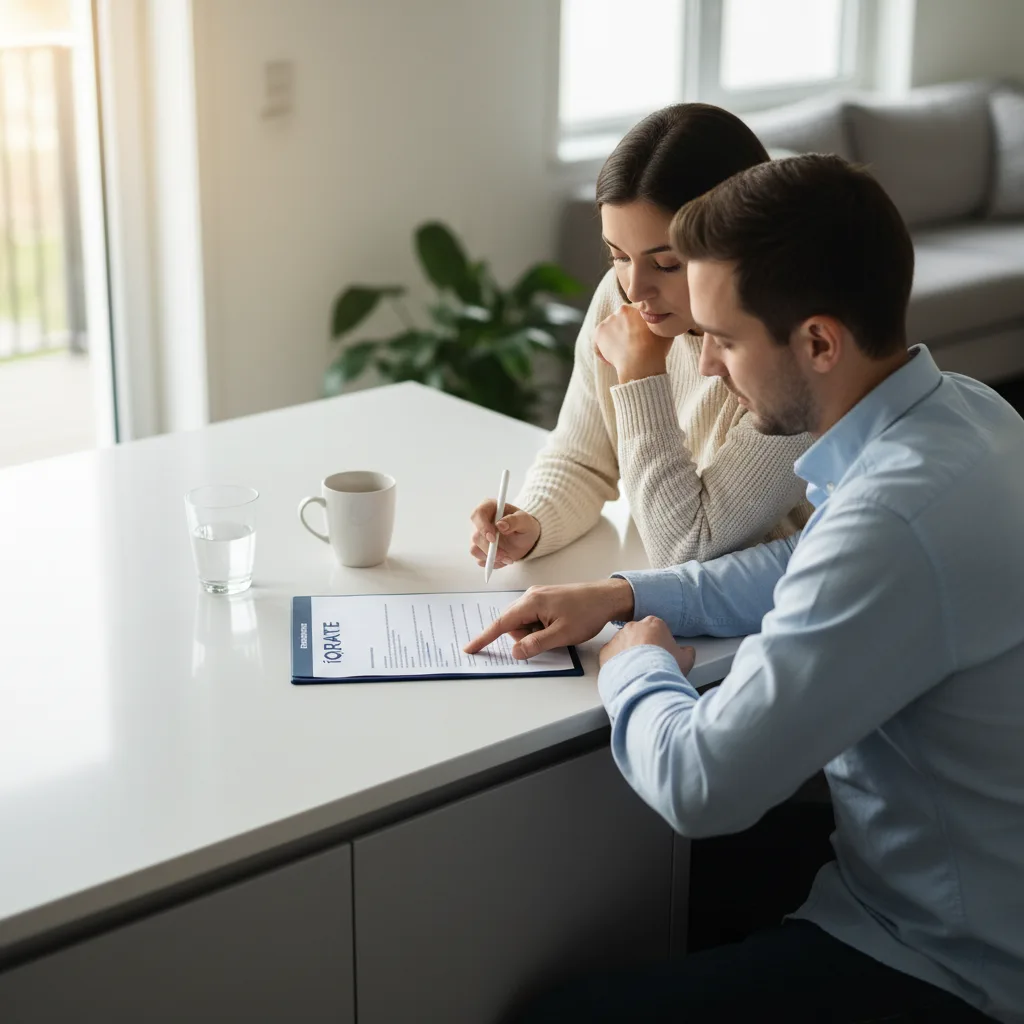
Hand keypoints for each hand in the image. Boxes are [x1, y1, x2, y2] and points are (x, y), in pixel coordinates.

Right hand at [463, 580, 634, 659]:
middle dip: (525, 637)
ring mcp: (538, 597)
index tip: (470, 648)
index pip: (501, 623)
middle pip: (513, 624)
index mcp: (531, 602)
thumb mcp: (562, 634)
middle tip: (550, 638)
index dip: (485, 638)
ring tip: (559, 630)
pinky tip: (558, 626)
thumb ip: (536, 644)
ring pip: (523, 623)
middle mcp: (531, 596)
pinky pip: (533, 618)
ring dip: (535, 633)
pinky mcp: (546, 600)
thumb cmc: (587, 613)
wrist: (608, 597)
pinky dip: (540, 627)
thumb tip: (514, 652)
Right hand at [469, 500, 540, 568]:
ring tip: (508, 557)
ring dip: (491, 557)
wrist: (526, 538)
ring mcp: (479, 537)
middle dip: (490, 549)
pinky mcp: (480, 550)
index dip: (482, 527)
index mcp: (489, 508)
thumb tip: (500, 524)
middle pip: (476, 536)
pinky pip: (481, 560)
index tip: (493, 539)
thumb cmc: (525, 525)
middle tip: (505, 555)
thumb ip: (514, 520)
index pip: (478, 515)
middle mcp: (480, 522)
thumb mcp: (525, 520)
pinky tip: (505, 559)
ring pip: (475, 550)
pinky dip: (493, 563)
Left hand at [593, 305, 672, 383]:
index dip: (636, 329)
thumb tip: (660, 322)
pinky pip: (598, 344)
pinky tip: (611, 362)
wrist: (640, 360)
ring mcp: (608, 321)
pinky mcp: (598, 333)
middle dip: (624, 334)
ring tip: (621, 357)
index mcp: (637, 307)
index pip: (634, 317)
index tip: (639, 340)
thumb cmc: (656, 348)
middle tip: (630, 349)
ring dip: (613, 343)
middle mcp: (621, 310)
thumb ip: (659, 323)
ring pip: (610, 333)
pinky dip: (602, 353)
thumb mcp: (665, 331)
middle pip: (621, 323)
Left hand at [598, 616, 695, 673]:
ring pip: (622, 644)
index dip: (659, 642)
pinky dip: (615, 663)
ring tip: (637, 672)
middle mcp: (633, 626)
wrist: (645, 681)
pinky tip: (624, 674)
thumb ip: (686, 651)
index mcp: (654, 623)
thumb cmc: (665, 667)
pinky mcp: (606, 651)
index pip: (656, 628)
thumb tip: (687, 651)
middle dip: (642, 646)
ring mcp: (617, 638)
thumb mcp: (686, 658)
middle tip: (648, 663)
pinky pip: (610, 655)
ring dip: (628, 655)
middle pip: (638, 634)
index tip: (661, 653)